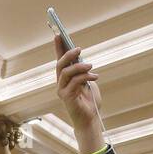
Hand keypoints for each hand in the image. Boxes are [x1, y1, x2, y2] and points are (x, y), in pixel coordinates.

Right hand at [54, 36, 105, 153]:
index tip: (58, 34)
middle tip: (79, 49)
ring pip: (66, 72)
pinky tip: (95, 77)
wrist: (90, 119)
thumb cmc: (89, 101)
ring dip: (79, 67)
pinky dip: (85, 77)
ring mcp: (62, 90)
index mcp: (65, 78)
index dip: (58, 47)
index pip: (59, 59)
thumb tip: (81, 58)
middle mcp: (60, 83)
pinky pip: (74, 82)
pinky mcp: (67, 97)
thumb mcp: (87, 81)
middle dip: (68, 54)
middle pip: (60, 64)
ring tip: (91, 66)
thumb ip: (83, 71)